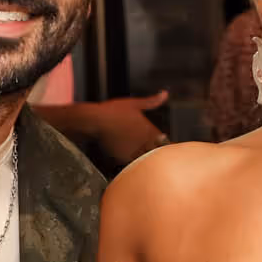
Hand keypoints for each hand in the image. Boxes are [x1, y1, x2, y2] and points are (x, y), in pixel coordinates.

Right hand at [39, 92, 170, 165]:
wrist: (96, 120)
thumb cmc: (113, 110)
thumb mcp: (134, 104)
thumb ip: (151, 101)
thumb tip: (165, 93)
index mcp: (149, 129)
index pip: (165, 142)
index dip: (166, 145)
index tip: (163, 146)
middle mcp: (144, 141)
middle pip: (159, 154)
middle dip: (159, 155)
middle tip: (160, 160)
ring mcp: (135, 150)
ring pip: (147, 161)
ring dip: (149, 163)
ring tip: (149, 166)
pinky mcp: (124, 158)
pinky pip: (134, 166)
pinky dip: (136, 167)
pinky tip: (136, 168)